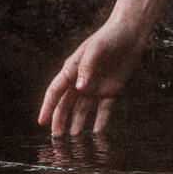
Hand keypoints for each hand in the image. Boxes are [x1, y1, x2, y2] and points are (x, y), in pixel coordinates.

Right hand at [39, 18, 144, 137]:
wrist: (130, 33)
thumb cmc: (109, 37)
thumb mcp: (96, 49)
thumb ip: (86, 68)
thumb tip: (78, 89)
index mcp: (72, 70)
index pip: (55, 91)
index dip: (48, 106)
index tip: (41, 121)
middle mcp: (81, 81)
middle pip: (66, 105)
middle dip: (60, 120)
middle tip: (56, 137)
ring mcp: (96, 87)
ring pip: (82, 110)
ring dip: (78, 124)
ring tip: (74, 139)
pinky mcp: (111, 90)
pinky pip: (104, 110)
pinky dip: (101, 121)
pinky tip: (97, 132)